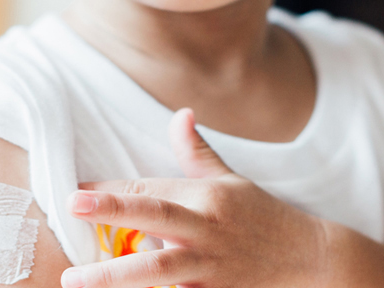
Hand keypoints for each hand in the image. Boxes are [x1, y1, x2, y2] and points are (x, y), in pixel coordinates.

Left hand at [62, 109, 334, 287]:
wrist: (312, 262)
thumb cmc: (264, 219)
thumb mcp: (232, 181)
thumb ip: (196, 152)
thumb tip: (180, 114)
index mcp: (206, 196)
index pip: (149, 189)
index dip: (109, 191)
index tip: (74, 193)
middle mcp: (208, 229)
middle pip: (156, 217)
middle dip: (114, 210)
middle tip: (71, 207)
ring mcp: (213, 268)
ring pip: (162, 269)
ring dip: (116, 274)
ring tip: (74, 279)